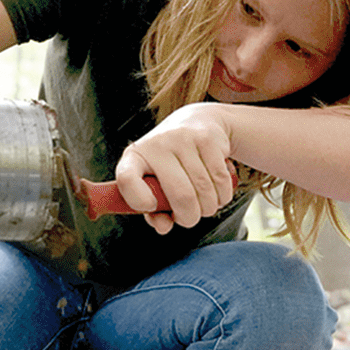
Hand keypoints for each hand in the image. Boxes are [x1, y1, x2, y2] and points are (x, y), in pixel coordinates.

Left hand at [113, 104, 237, 233]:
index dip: (139, 200)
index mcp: (135, 157)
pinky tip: (218, 193)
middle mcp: (157, 144)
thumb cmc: (170, 164)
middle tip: (190, 218)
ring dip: (209, 208)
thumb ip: (155, 211)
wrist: (196, 121)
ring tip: (206, 205)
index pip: (127, 179)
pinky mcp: (207, 138)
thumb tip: (164, 227)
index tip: (151, 206)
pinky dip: (223, 196)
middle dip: (190, 218)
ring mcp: (183, 139)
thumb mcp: (155, 184)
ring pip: (205, 191)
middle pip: (181, 196)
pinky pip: (221, 180)